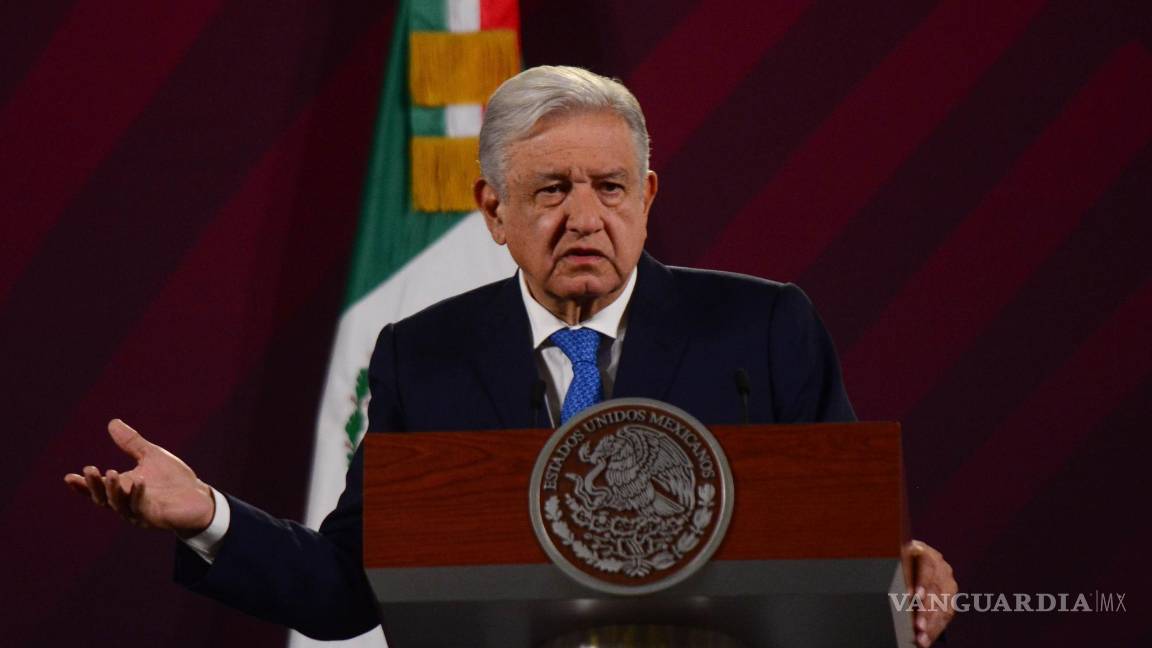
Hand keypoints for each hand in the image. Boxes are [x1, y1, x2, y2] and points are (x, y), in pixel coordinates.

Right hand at [64, 419, 215, 536]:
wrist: (199, 497)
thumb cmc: (173, 479)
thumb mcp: (151, 456)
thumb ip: (131, 443)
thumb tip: (112, 422)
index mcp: (123, 489)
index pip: (98, 488)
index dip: (83, 485)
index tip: (69, 477)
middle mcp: (126, 503)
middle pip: (103, 498)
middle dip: (94, 485)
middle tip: (89, 469)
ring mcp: (139, 512)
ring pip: (119, 504)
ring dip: (113, 489)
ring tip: (110, 473)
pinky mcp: (154, 517)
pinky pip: (142, 506)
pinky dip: (138, 493)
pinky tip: (139, 480)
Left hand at [905, 539, 957, 646]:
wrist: (916, 558)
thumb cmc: (902, 560)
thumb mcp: (898, 560)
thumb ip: (900, 571)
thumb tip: (900, 591)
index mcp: (929, 555)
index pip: (928, 568)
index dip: (923, 583)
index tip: (916, 596)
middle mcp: (943, 569)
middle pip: (937, 591)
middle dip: (927, 612)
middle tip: (918, 627)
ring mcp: (948, 584)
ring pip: (943, 607)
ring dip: (932, 626)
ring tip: (922, 639)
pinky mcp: (950, 598)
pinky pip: (945, 615)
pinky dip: (935, 629)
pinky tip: (927, 640)